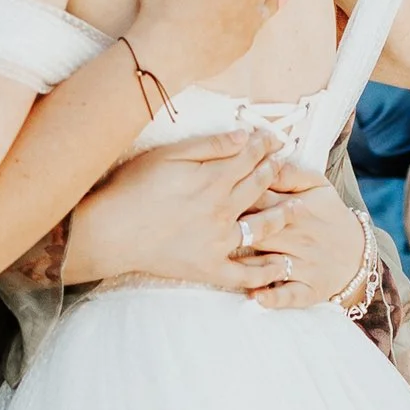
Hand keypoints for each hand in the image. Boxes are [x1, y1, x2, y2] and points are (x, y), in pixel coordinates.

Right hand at [65, 138, 357, 300]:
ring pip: (262, 226)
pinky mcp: (210, 268)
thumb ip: (208, 145)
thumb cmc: (132, 188)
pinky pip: (246, 273)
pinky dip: (266, 272)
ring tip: (298, 209)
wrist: (110, 231)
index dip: (264, 144)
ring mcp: (219, 241)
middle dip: (276, 171)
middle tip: (288, 165)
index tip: (274, 138)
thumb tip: (242, 135)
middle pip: (259, 187)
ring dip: (283, 215)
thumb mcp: (168, 155)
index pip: (249, 157)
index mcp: (213, 178)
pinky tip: (283, 266)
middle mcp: (223, 210)